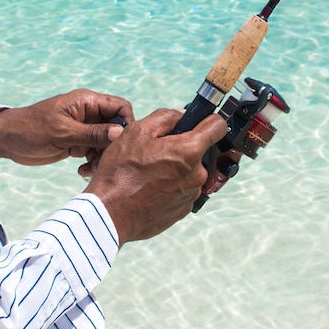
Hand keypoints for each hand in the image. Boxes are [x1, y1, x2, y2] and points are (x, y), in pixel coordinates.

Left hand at [0, 89, 133, 173]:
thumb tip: (120, 133)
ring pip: (107, 143)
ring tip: (90, 169)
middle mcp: (89, 114)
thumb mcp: (63, 132)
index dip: (126, 123)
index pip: (120, 106)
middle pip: (116, 127)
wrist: (8, 141)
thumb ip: (92, 134)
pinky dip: (93, 162)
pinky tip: (82, 170)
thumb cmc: (31, 129)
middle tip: (104, 162)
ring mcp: (84, 129)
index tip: (121, 143)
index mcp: (87, 102)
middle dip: (113, 146)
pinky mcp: (78, 143)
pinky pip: (95, 152)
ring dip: (102, 158)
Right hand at [84, 109, 226, 246]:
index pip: (217, 126)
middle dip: (183, 148)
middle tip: (157, 152)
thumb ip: (165, 117)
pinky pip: (183, 190)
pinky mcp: (184, 209)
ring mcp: (192, 194)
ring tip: (150, 173)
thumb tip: (182, 115)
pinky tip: (151, 188)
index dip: (208, 120)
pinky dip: (172, 186)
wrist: (111, 213)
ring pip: (190, 171)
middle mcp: (197, 174)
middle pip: (200, 151)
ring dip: (177, 169)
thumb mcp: (137, 132)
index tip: (199, 122)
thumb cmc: (121, 173)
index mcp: (189, 150)